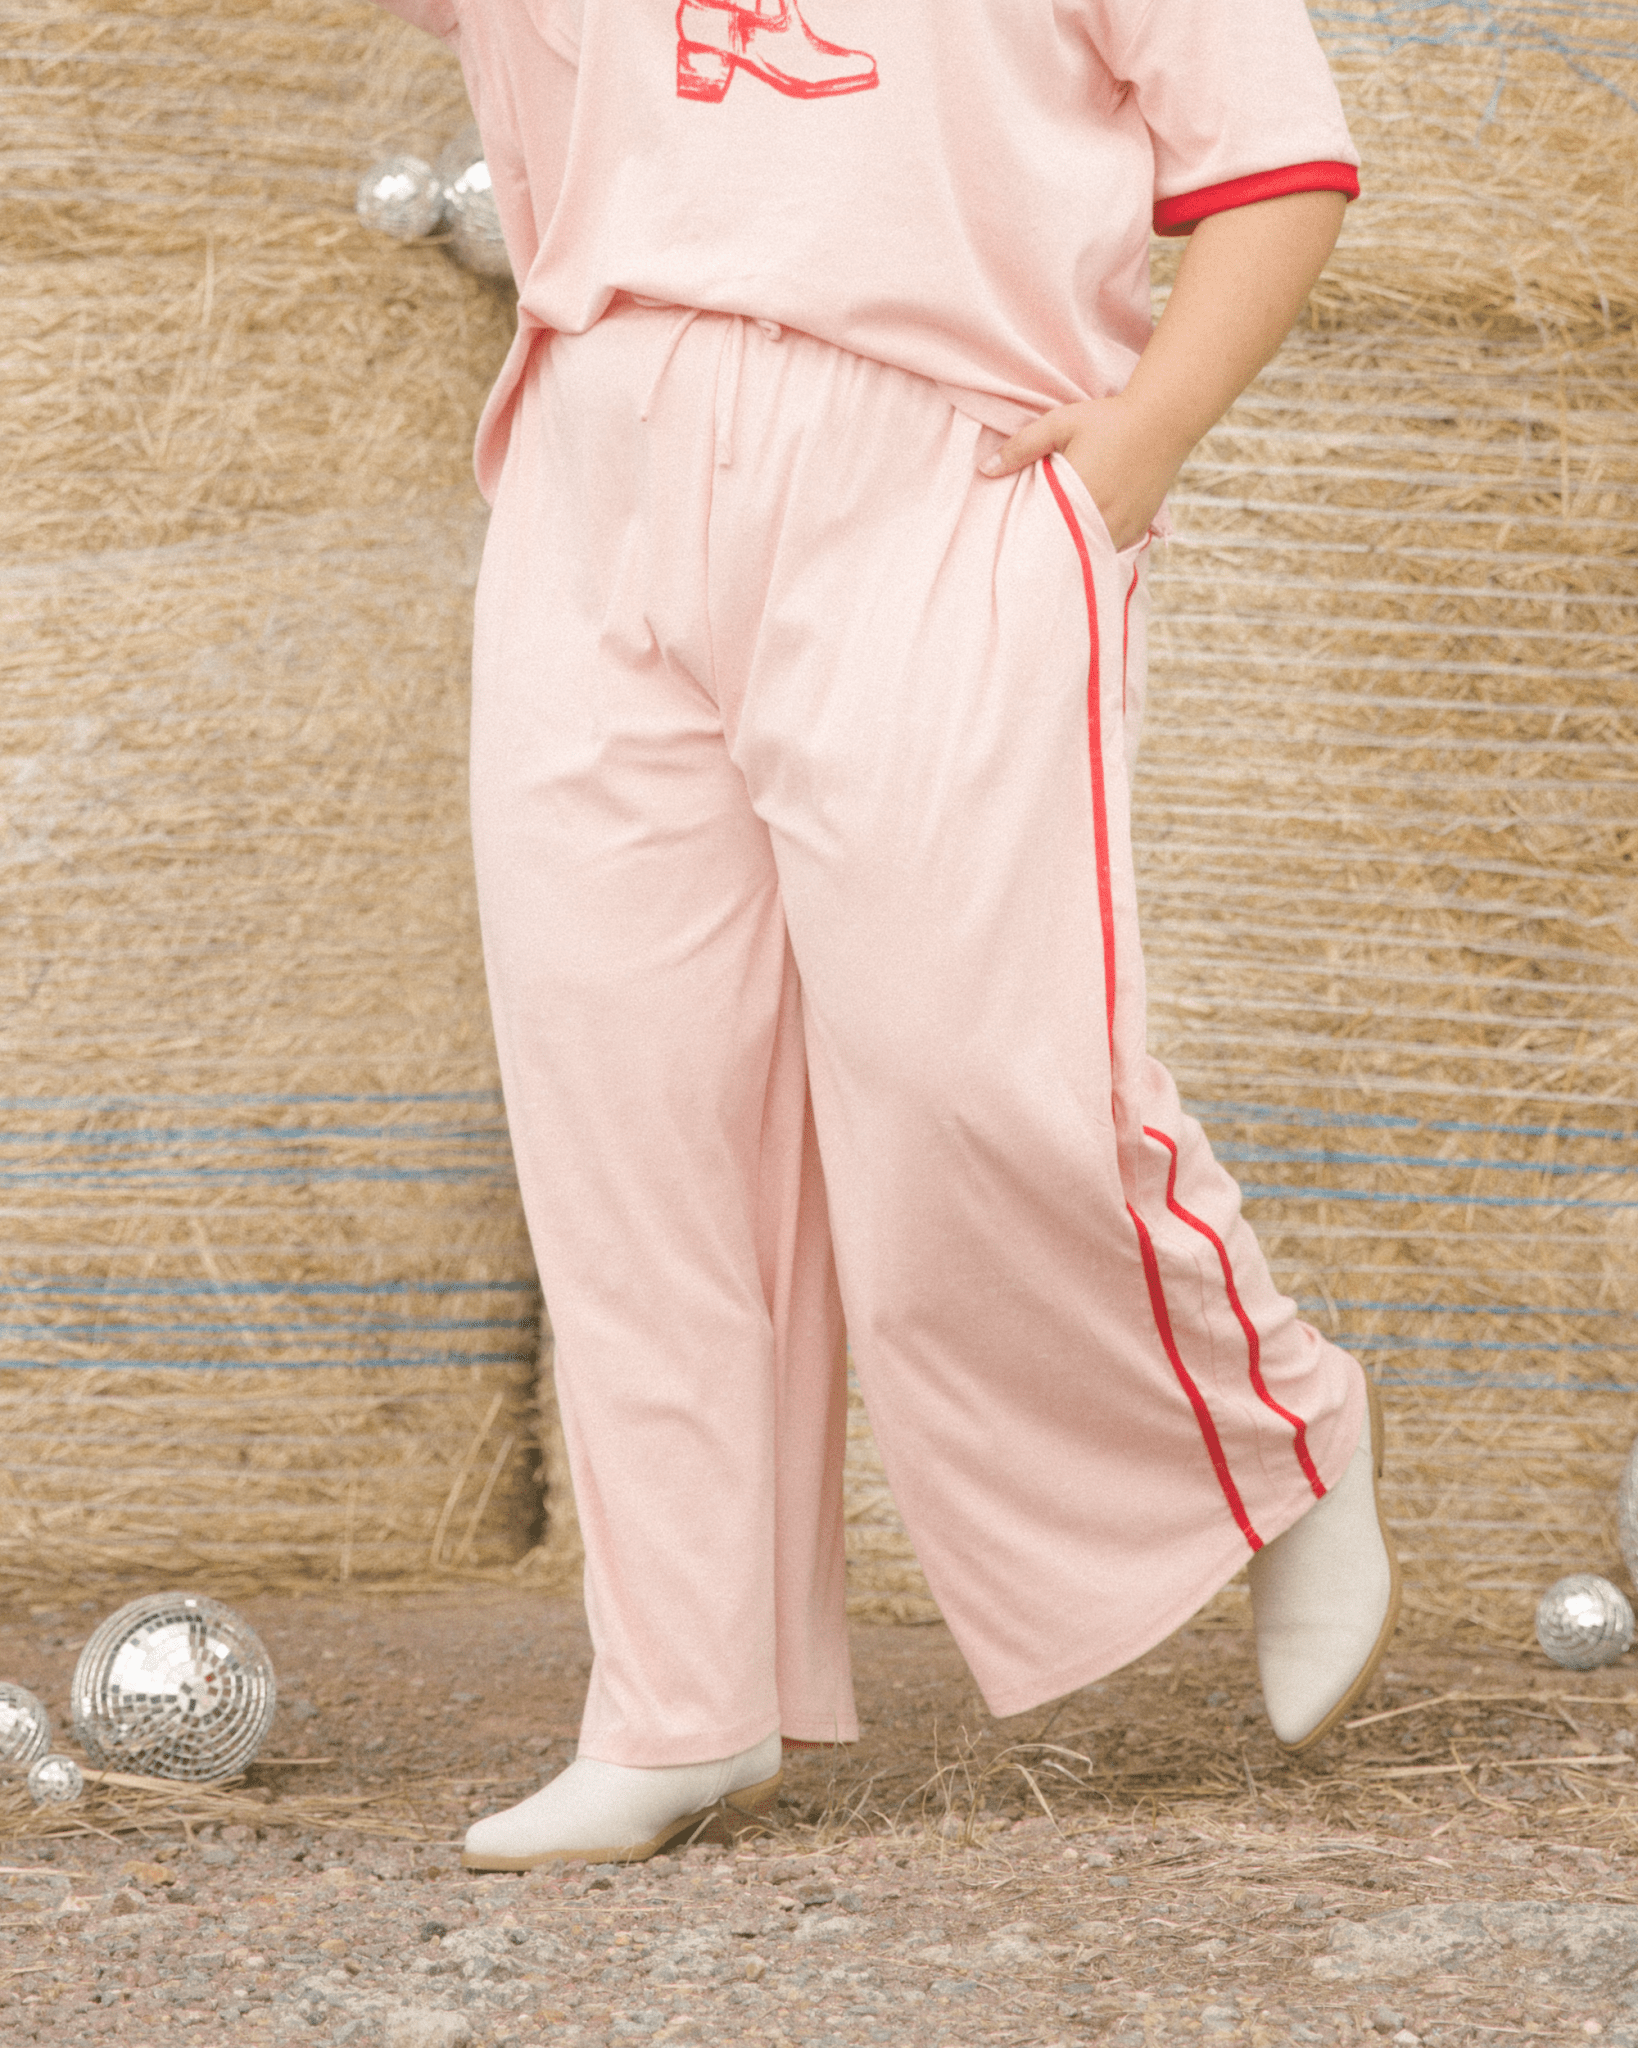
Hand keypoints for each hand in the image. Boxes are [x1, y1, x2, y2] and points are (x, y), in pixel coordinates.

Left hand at [979, 391, 1183, 551]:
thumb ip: (1021, 448)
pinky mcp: (1139, 528)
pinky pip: (1110, 549)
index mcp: (1078, 496)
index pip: (1044, 537)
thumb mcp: (1060, 424)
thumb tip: (984, 470)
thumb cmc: (1108, 419)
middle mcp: (1103, 519)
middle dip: (1049, 553)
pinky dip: (1095, 547)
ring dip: (1074, 551)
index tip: (1012, 552)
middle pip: (1067, 551)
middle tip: (1028, 561)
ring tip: (1054, 552)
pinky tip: (1082, 541)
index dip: (1028, 546)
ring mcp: (1124, 527)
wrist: (1163, 419)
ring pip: (1090, 554)